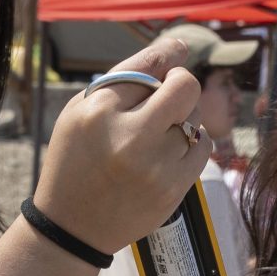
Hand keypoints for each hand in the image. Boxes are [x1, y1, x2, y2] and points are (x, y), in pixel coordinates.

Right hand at [33, 34, 206, 253]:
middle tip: (167, 94)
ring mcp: (155, 166)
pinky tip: (170, 150)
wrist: (73, 226)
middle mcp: (129, 137)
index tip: (178, 49)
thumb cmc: (76, 160)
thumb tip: (176, 51)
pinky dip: (192, 142)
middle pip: (185, 86)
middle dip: (180, 83)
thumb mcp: (79, 113)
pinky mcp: (173, 189)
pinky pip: (204, 146)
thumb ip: (122, 81)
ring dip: (183, 117)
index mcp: (99, 111)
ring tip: (158, 132)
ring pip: (196, 117)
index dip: (169, 53)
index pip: (148, 65)